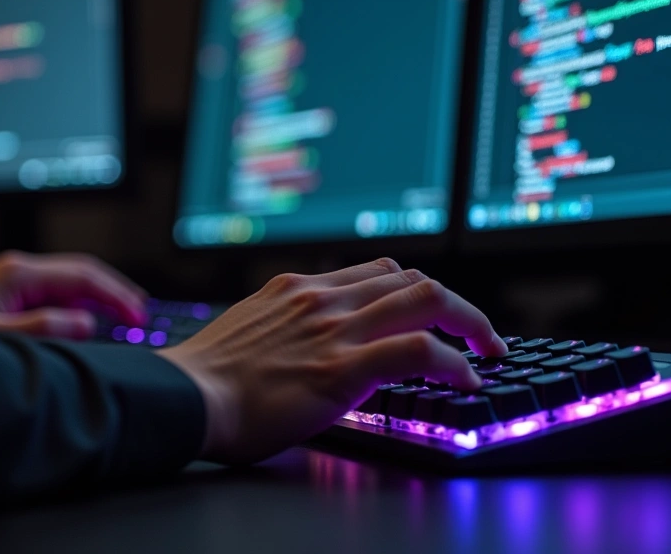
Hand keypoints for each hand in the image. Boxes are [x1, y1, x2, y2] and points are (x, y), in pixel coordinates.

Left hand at [0, 251, 147, 339]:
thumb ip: (43, 328)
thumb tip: (85, 322)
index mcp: (19, 274)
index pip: (83, 274)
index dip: (116, 293)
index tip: (137, 314)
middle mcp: (19, 271)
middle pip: (82, 272)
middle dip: (115, 292)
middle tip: (140, 316)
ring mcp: (15, 281)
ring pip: (72, 282)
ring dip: (100, 298)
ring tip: (126, 318)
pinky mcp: (10, 294)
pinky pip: (57, 294)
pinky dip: (81, 305)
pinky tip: (92, 321)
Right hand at [156, 258, 506, 464]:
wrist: (183, 398)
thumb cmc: (207, 378)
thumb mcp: (249, 330)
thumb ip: (287, 325)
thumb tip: (311, 342)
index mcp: (300, 289)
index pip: (378, 272)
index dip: (416, 292)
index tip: (434, 314)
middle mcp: (323, 298)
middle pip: (412, 277)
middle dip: (455, 303)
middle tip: (477, 332)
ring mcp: (335, 329)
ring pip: (427, 298)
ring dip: (469, 322)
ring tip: (486, 350)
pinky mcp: (343, 367)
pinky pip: (419, 350)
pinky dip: (454, 361)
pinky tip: (465, 379)